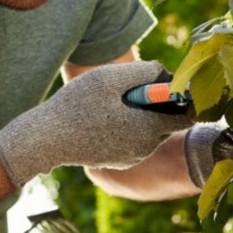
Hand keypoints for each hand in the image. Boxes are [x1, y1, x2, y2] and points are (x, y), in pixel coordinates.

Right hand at [0, 61, 192, 186]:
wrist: (45, 139)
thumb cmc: (77, 105)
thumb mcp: (110, 77)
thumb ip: (145, 71)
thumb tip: (166, 73)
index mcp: (148, 128)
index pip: (187, 115)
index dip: (182, 97)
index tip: (165, 83)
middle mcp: (146, 148)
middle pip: (168, 121)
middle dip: (156, 103)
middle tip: (128, 89)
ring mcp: (132, 157)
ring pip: (150, 130)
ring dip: (140, 114)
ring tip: (111, 103)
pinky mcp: (119, 160)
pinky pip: (134, 140)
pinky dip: (127, 126)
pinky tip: (102, 117)